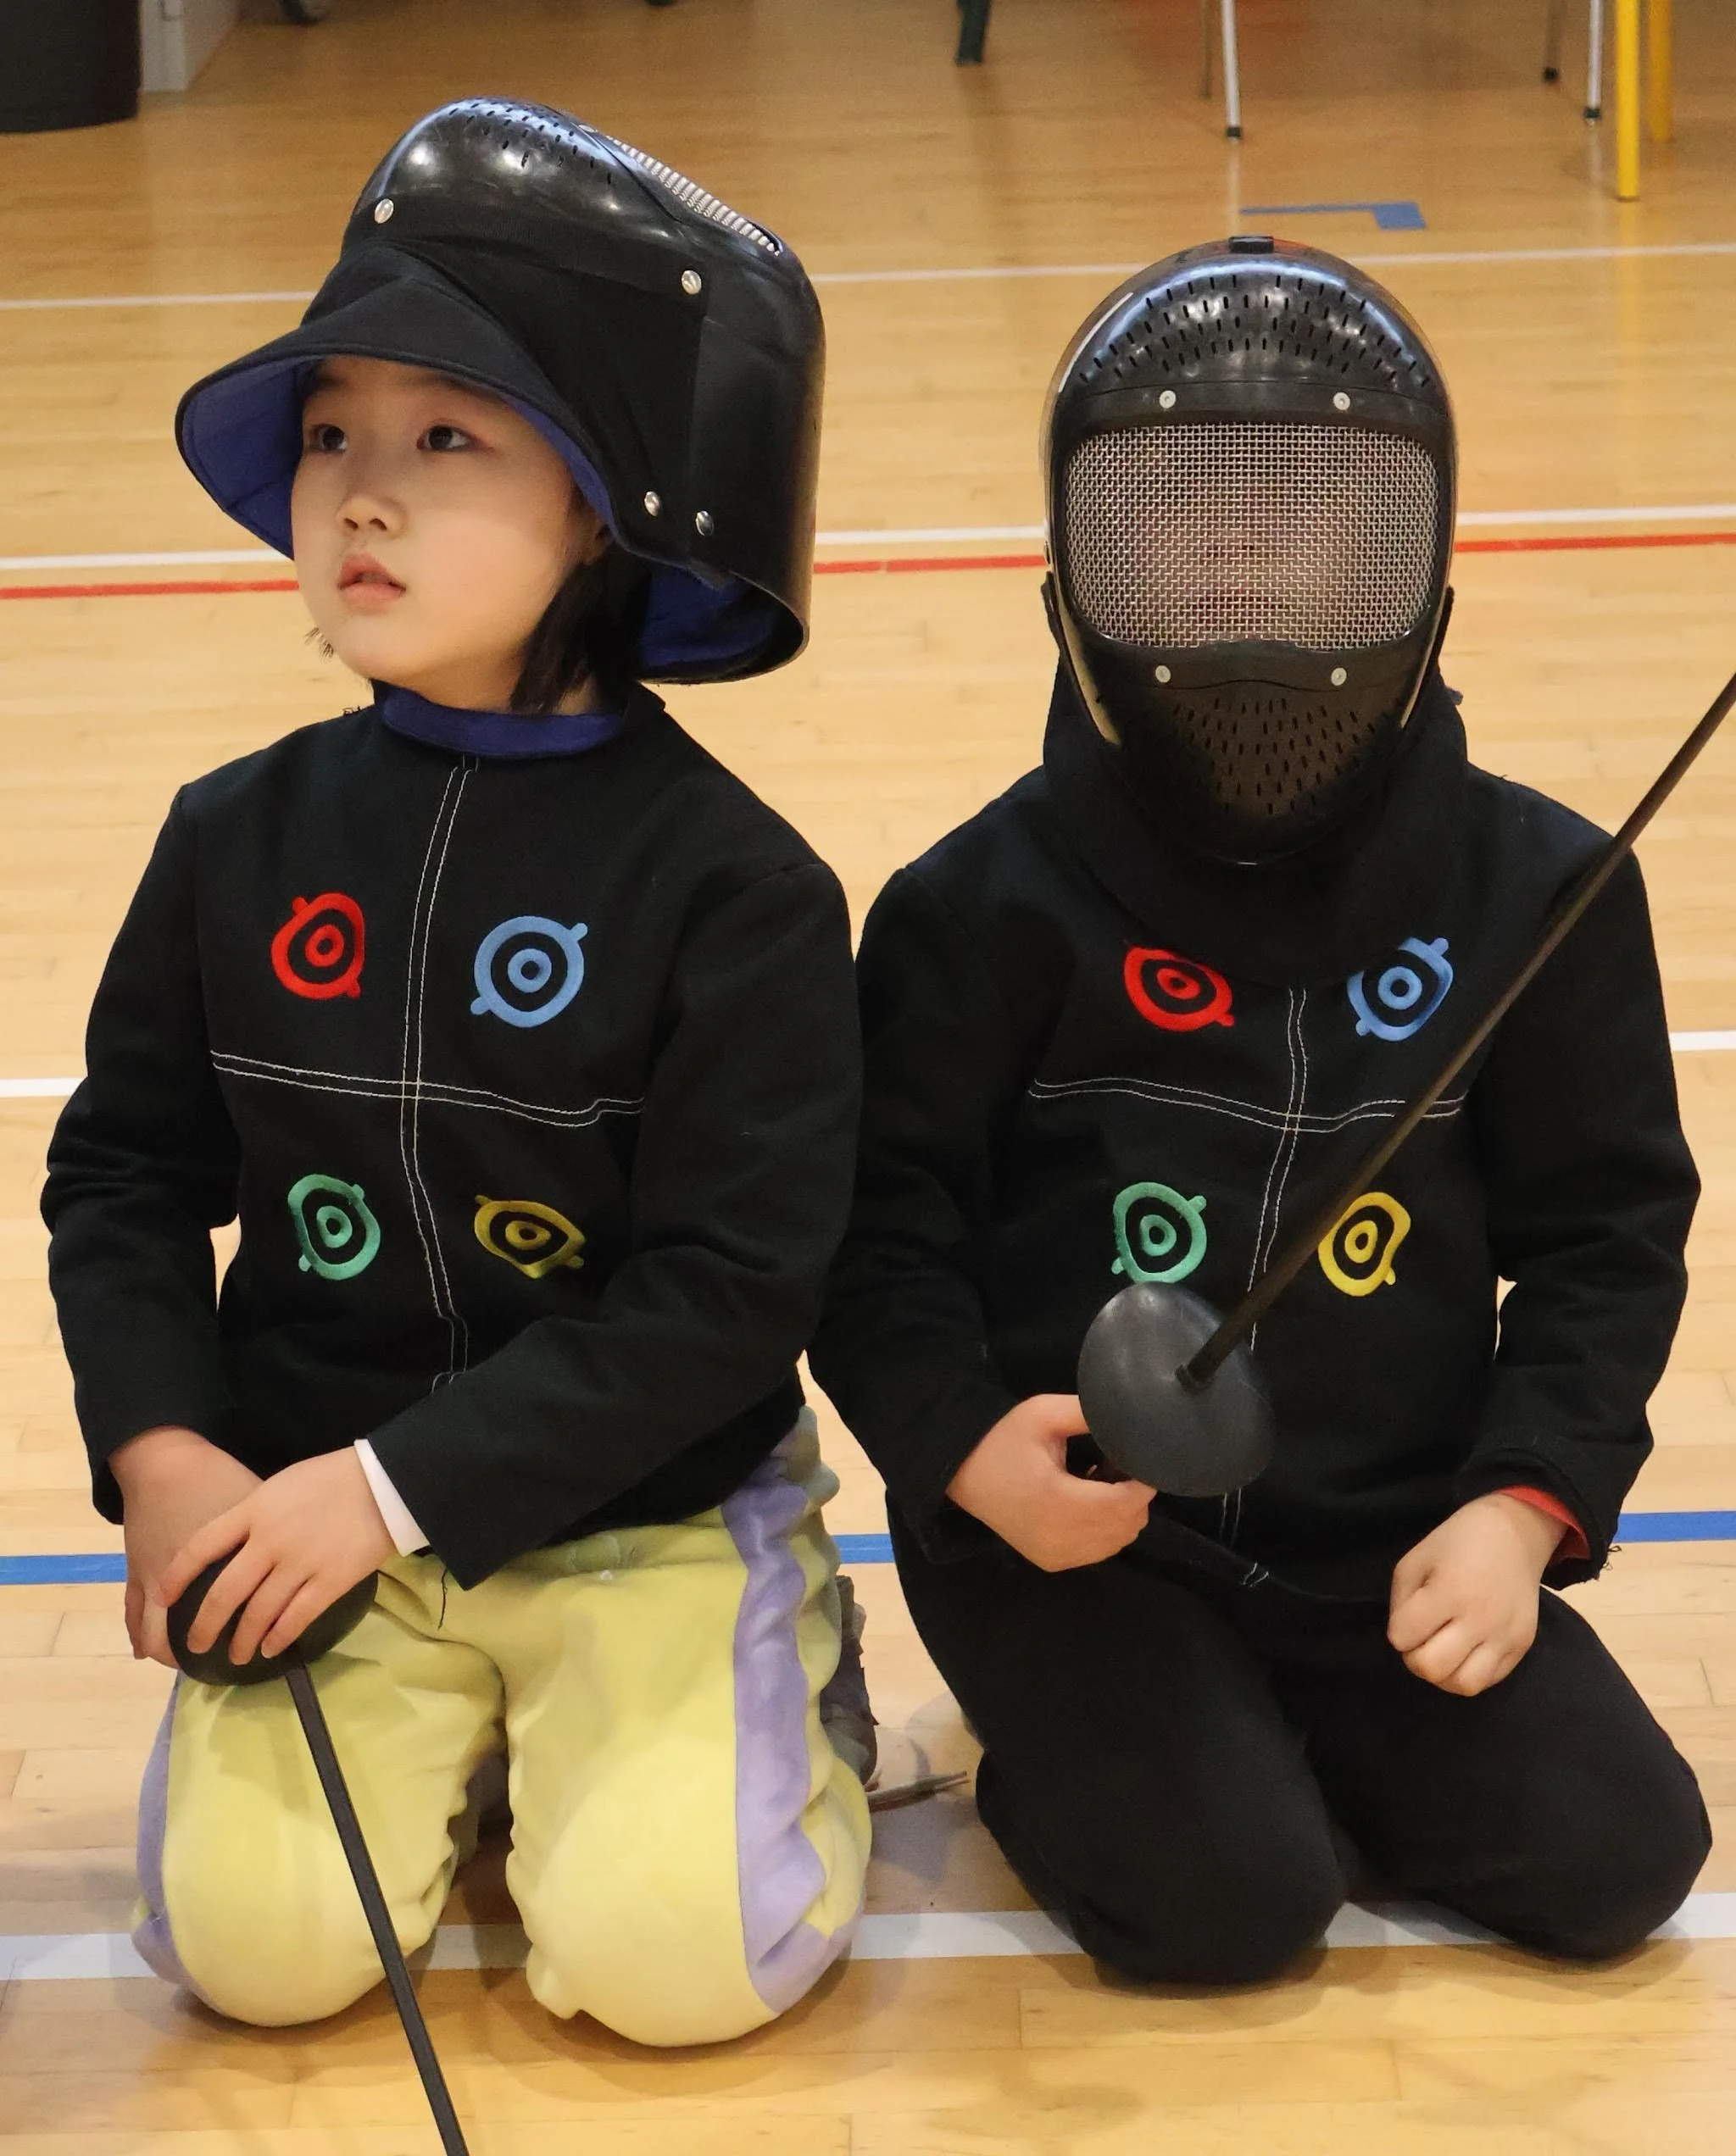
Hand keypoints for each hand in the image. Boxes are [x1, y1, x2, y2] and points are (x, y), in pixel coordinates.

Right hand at [111, 1427, 262, 1667]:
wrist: (165, 1459)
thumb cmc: (218, 1477)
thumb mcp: (261, 1504)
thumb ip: (279, 1535)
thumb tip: (312, 1553)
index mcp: (226, 1559)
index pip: (246, 1607)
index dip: (260, 1633)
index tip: (272, 1648)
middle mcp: (194, 1575)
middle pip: (201, 1623)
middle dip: (215, 1645)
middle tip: (234, 1661)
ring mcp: (154, 1576)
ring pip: (157, 1629)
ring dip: (171, 1650)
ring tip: (190, 1663)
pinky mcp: (137, 1571)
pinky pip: (134, 1612)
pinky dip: (140, 1634)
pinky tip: (146, 1651)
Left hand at [156, 1448, 394, 1667]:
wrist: (383, 1481)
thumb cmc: (331, 1478)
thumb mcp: (280, 1486)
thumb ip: (253, 1516)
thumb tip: (234, 1548)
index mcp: (254, 1511)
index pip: (202, 1546)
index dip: (178, 1576)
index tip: (163, 1599)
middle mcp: (269, 1541)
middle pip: (225, 1592)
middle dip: (205, 1624)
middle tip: (196, 1645)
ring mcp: (300, 1563)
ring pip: (259, 1612)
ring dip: (242, 1639)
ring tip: (237, 1655)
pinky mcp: (330, 1581)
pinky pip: (297, 1617)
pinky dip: (279, 1636)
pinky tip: (270, 1647)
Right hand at [948, 1394, 1154, 1571]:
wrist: (962, 1471)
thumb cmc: (1003, 1438)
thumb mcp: (1044, 1412)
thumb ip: (1088, 1414)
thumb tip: (1131, 1420)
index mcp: (1056, 1501)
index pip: (1123, 1505)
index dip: (1142, 1485)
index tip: (1143, 1461)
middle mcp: (1057, 1537)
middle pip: (1125, 1526)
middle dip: (1134, 1498)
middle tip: (1120, 1468)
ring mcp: (1055, 1555)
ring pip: (1116, 1543)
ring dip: (1121, 1515)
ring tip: (1103, 1485)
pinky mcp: (1051, 1562)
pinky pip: (1098, 1552)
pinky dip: (1104, 1530)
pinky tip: (1088, 1504)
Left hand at [1388, 1493, 1564, 1696]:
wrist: (1515, 1534)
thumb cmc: (1457, 1543)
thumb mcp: (1415, 1560)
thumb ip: (1401, 1603)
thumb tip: (1402, 1640)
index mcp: (1448, 1592)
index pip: (1403, 1637)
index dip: (1398, 1632)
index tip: (1408, 1619)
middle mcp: (1479, 1619)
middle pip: (1432, 1669)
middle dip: (1415, 1659)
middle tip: (1421, 1640)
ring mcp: (1504, 1636)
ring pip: (1464, 1685)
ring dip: (1444, 1675)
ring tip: (1442, 1652)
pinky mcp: (1522, 1646)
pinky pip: (1489, 1681)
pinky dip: (1469, 1674)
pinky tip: (1464, 1653)